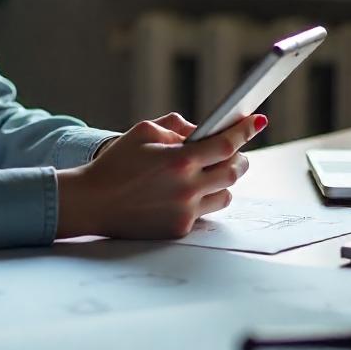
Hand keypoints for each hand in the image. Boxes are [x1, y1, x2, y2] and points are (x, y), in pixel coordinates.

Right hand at [55, 112, 266, 238]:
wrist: (93, 201)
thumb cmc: (116, 163)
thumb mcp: (143, 131)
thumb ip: (176, 126)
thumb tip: (201, 130)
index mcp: (179, 160)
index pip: (226, 144)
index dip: (244, 131)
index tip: (258, 121)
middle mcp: (187, 188)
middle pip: (233, 172)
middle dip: (239, 158)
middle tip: (236, 150)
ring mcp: (185, 212)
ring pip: (225, 194)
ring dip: (224, 180)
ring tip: (212, 171)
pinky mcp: (179, 228)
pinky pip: (205, 212)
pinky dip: (203, 198)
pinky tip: (191, 190)